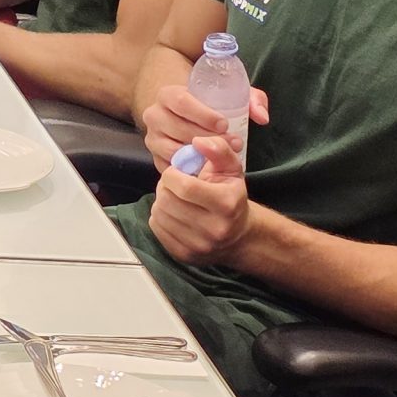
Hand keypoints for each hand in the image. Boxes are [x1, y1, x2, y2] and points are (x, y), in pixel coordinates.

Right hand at [142, 79, 269, 169]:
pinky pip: (171, 167)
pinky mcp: (156, 159)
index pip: (180, 101)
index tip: (224, 124)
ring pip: (172, 149)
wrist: (188, 120)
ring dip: (199, 155)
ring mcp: (153, 138)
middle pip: (176, 126)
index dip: (202, 114)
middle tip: (232, 142)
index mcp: (168, 95)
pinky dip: (190, 169)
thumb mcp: (233, 97)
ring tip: (222, 155)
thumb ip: (253, 100)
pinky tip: (208, 167)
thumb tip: (261, 117)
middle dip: (206, 137)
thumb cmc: (212, 107)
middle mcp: (154, 115)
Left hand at [147, 143, 251, 263]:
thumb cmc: (231, 197)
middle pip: (168, 200)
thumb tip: (198, 141)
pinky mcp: (184, 255)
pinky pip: (157, 228)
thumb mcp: (231, 168)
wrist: (239, 236)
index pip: (184, 187)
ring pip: (160, 214)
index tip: (176, 172)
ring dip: (162, 201)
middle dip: (165, 187)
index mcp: (225, 204)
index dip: (172, 174)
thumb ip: (217, 149)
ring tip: (175, 198)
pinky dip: (160, 216)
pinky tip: (174, 213)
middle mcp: (214, 228)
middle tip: (173, 184)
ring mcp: (198, 245)